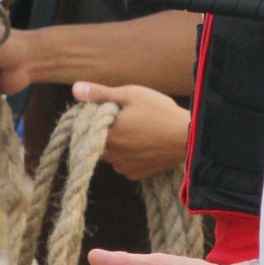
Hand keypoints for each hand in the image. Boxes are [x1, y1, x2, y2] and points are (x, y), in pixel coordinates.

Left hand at [73, 82, 189, 179]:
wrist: (188, 138)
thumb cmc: (159, 112)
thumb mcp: (130, 94)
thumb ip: (100, 93)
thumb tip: (75, 89)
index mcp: (105, 134)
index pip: (88, 126)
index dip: (98, 115)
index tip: (111, 108)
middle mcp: (110, 155)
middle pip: (100, 140)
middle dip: (109, 130)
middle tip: (129, 117)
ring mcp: (123, 167)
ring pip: (112, 153)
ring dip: (119, 144)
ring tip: (139, 130)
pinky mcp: (137, 175)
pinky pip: (126, 163)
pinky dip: (131, 155)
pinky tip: (145, 144)